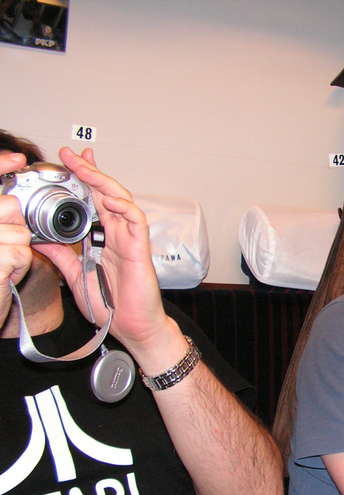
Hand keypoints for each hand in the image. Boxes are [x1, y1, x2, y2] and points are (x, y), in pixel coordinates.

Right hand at [0, 152, 32, 326]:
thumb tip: (14, 203)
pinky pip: (19, 252)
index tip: (18, 158)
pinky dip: (18, 264)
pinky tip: (5, 272)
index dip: (0, 167)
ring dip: (18, 247)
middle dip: (16, 223)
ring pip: (17, 230)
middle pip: (7, 206)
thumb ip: (4, 219)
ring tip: (3, 261)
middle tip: (7, 242)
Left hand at [34, 147, 169, 351]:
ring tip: (88, 167)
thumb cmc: (111, 306)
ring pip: (122, 200)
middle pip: (105, 193)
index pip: (93, 199)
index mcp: (102, 238)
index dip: (84, 178)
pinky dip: (126, 208)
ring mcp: (130, 240)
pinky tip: (112, 200)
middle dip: (90, 171)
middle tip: (72, 154)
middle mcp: (116, 234)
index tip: (68, 160)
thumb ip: (61, 255)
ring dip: (104, 182)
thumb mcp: (74, 276)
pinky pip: (137, 221)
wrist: (132, 327)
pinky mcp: (140, 250)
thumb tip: (39, 238)